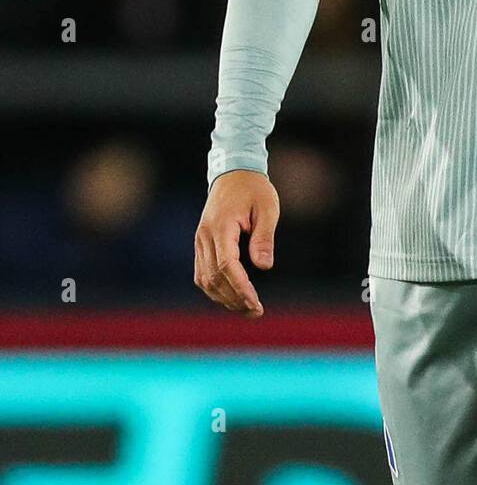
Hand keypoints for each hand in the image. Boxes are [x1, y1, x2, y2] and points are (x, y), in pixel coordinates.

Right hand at [194, 170, 279, 316]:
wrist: (233, 172)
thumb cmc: (254, 189)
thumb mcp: (268, 208)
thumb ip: (264, 237)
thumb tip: (264, 267)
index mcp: (221, 226)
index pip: (227, 265)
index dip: (240, 287)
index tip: (255, 303)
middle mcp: (205, 236)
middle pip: (214, 277)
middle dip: (234, 298)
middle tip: (256, 311)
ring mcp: (200, 240)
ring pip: (204, 279)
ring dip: (224, 298)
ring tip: (247, 309)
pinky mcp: (201, 244)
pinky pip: (202, 273)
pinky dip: (215, 289)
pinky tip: (232, 297)